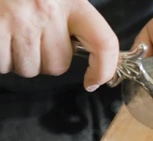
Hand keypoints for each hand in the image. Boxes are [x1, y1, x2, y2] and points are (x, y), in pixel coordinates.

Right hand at [0, 0, 118, 91]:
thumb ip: (75, 23)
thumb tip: (93, 60)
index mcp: (73, 1)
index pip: (103, 43)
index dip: (103, 69)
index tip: (93, 81)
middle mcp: (49, 11)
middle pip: (58, 65)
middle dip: (46, 60)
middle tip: (34, 38)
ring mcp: (19, 19)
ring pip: (30, 69)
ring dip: (21, 60)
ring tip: (14, 34)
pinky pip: (4, 65)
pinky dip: (2, 58)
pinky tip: (2, 37)